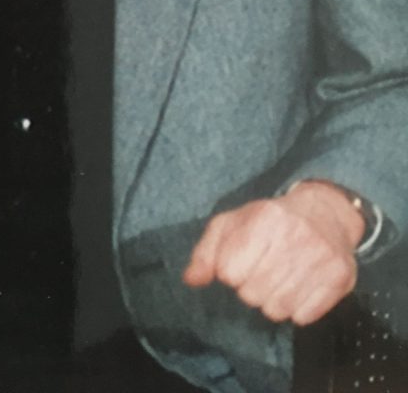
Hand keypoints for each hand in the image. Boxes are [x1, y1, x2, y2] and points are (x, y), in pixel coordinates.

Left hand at [182, 181, 364, 325]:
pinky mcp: (340, 277)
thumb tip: (191, 279)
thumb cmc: (269, 221)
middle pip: (252, 294)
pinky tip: (299, 288)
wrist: (325, 213)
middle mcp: (294, 236)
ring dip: (272, 301)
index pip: (229, 271)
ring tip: (279, 280)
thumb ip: (206, 251)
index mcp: (263, 218)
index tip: (241, 263)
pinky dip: (297, 309)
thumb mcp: (231, 224)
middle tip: (262, 272)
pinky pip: (304, 317)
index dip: (231, 272)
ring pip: (277, 309)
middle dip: (251, 289)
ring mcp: (320, 257)